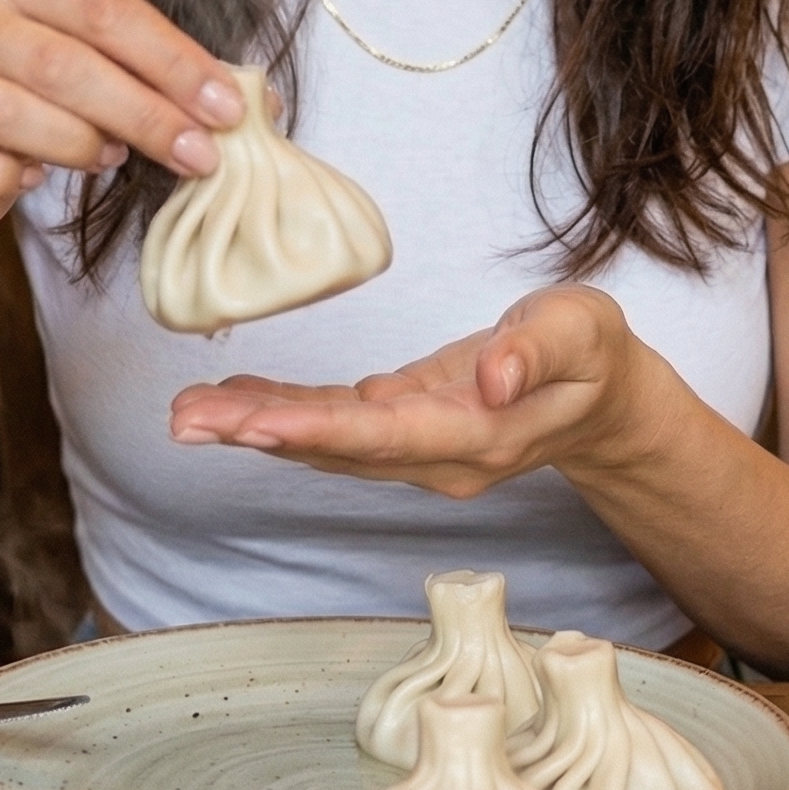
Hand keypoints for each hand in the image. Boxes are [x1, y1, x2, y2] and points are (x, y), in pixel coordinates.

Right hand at [0, 0, 243, 240]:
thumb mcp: (90, 63)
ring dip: (80, 144)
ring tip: (112, 160)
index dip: (172, 61)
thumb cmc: (35, 100)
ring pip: (13, 111)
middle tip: (199, 154)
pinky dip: (14, 180)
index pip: (104, 8)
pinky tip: (32, 179)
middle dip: (144, 112)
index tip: (227, 108)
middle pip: (64, 61)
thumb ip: (152, 67)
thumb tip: (255, 100)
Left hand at [169, 286, 661, 498]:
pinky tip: (233, 400)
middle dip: (259, 433)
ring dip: (254, 427)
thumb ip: (536, 353)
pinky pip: (331, 425)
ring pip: (323, 443)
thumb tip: (492, 377)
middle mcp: (435, 456)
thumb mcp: (581, 333)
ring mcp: (415, 449)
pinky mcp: (401, 427)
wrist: (602, 395)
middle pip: (335, 449)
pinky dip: (280, 412)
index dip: (315, 430)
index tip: (253, 423)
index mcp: (477, 435)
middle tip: (186, 420)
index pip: (383, 436)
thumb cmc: (591, 355)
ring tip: (186, 413)